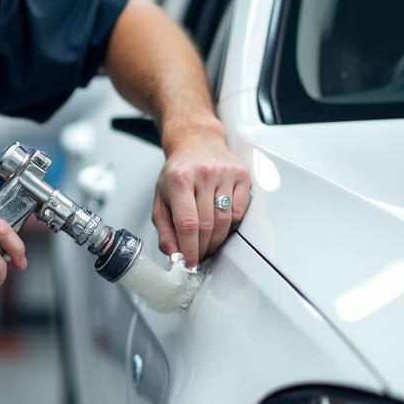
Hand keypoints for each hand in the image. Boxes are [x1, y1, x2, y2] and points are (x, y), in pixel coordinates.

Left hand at [152, 133, 249, 266]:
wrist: (197, 142)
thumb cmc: (178, 172)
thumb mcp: (161, 197)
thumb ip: (163, 227)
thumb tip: (173, 253)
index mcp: (179, 179)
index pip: (187, 223)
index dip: (190, 248)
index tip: (189, 262)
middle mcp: (203, 174)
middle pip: (207, 225)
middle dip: (202, 247)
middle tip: (198, 255)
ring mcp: (225, 173)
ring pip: (225, 221)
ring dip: (217, 241)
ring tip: (208, 245)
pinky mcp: (242, 175)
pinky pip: (240, 212)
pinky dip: (231, 226)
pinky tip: (221, 228)